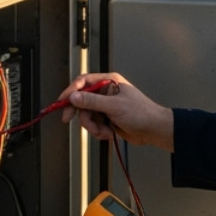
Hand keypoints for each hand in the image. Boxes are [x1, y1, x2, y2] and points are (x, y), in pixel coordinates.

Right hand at [58, 73, 174, 150]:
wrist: (153, 130)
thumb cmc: (141, 113)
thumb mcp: (114, 106)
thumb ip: (92, 102)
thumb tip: (74, 97)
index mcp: (109, 82)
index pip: (83, 82)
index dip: (70, 91)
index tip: (62, 101)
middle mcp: (106, 92)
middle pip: (82, 100)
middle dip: (80, 113)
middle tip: (68, 119)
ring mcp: (106, 106)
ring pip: (87, 115)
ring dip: (92, 126)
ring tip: (103, 131)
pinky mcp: (107, 118)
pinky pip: (94, 124)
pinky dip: (99, 131)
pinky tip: (108, 133)